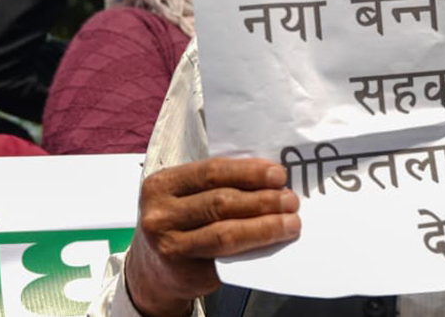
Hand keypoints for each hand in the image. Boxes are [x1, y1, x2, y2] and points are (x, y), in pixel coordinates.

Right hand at [124, 158, 300, 316]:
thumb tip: (270, 181)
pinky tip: (273, 242)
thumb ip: (216, 185)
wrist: (153, 271)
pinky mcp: (186, 273)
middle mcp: (160, 215)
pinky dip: (254, 248)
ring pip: (226, 233)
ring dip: (266, 226)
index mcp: (161, 185)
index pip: (212, 171)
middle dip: (263, 199)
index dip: (249, 171)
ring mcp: (170, 246)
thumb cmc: (179, 224)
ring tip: (291, 222)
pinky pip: (227, 259)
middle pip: (221, 201)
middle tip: (291, 200)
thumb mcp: (184, 197)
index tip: (278, 174)